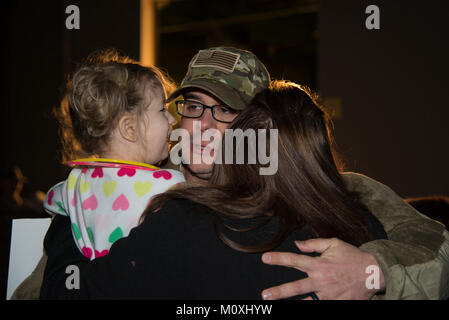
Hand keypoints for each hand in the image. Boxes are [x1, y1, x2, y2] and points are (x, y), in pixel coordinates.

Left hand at [261, 238, 384, 299]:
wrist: (374, 273)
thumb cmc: (352, 256)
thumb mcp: (334, 244)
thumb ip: (313, 244)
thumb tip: (297, 245)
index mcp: (319, 264)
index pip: (295, 260)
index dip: (279, 259)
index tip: (265, 258)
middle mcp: (321, 281)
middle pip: (296, 287)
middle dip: (280, 291)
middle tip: (265, 295)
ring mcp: (329, 295)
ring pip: (307, 302)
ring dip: (293, 305)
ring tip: (277, 309)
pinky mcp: (336, 303)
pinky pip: (322, 307)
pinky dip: (313, 306)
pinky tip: (304, 306)